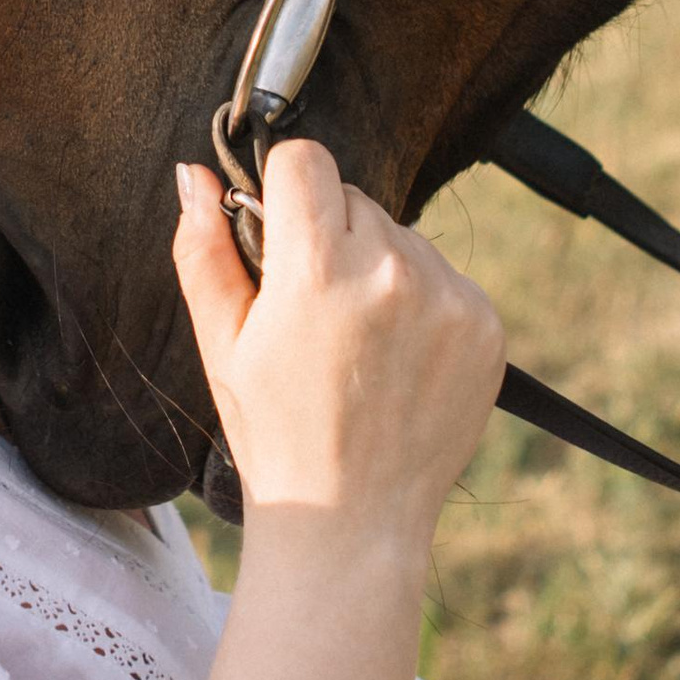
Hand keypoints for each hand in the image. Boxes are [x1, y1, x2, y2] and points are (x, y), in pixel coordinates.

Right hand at [171, 140, 502, 557]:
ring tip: (357, 341)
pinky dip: (420, 301)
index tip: (276, 231)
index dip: (281, 189)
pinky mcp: (486, 323)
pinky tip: (396, 357)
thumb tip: (193, 176)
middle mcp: (391, 272)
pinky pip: (443, 275)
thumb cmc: (276, 433)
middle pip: (352, 197)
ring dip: (376, 266)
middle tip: (313, 309)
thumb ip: (203, 250)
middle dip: (327, 235)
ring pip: (400, 235)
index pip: (306, 159)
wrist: (353, 520)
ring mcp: (448, 297)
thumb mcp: (221, 344)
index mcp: (317, 270)